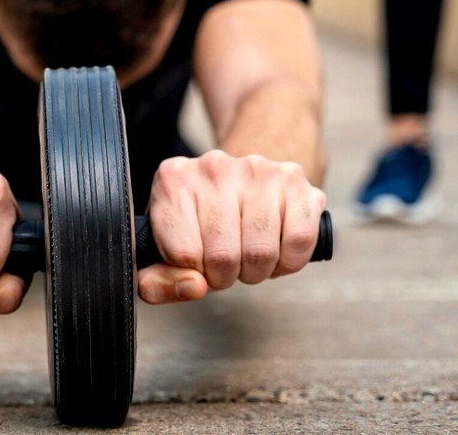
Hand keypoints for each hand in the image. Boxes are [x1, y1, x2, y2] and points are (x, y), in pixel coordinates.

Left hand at [139, 150, 326, 303]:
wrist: (239, 179)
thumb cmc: (200, 220)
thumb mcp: (165, 246)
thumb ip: (158, 280)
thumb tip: (193, 288)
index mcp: (172, 182)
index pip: (183, 255)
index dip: (194, 274)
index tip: (198, 264)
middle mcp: (214, 168)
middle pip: (224, 257)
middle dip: (226, 276)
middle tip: (226, 265)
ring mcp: (258, 170)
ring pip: (262, 253)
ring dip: (257, 271)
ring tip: (248, 256)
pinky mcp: (294, 180)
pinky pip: (299, 241)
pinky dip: (289, 261)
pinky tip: (276, 250)